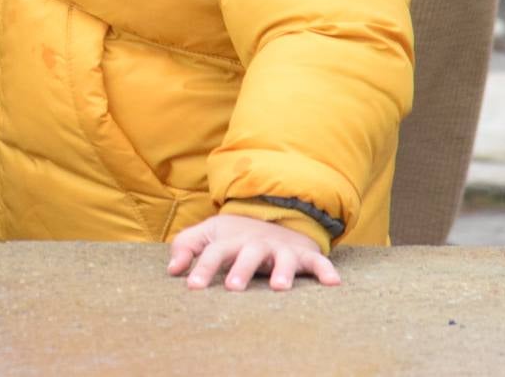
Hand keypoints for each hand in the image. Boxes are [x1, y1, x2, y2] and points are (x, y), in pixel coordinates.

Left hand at [167, 214, 341, 291]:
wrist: (273, 217)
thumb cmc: (234, 236)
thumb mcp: (208, 234)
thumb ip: (186, 247)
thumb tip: (171, 269)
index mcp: (232, 241)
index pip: (214, 252)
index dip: (202, 267)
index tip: (192, 286)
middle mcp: (257, 244)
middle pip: (249, 254)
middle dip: (241, 269)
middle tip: (233, 287)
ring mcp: (281, 249)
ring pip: (283, 258)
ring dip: (283, 271)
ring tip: (280, 287)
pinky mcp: (304, 255)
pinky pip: (318, 262)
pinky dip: (326, 270)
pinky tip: (333, 283)